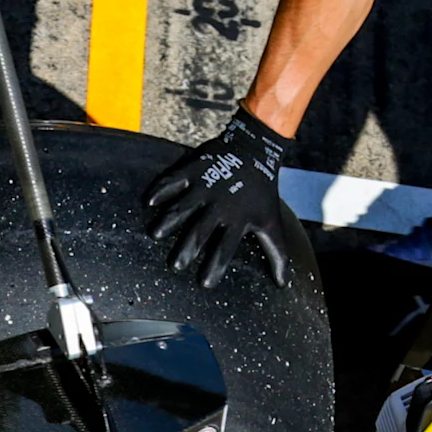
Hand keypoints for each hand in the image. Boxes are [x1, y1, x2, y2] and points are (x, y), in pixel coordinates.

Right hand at [144, 112, 296, 289]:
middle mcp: (220, 204)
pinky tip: (149, 202)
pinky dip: (161, 190)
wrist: (256, 147)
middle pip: (201, 230)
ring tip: (155, 235)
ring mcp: (205, 185)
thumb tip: (282, 284)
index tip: (205, 283)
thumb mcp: (272, 221)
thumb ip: (277, 254)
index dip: (216, 266)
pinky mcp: (194, 169)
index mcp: (238, 219)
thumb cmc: (262, 191)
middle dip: (188, 248)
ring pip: (183, 206)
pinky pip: (174, 181)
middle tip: (176, 265)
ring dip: (169, 221)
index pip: (226, 247)